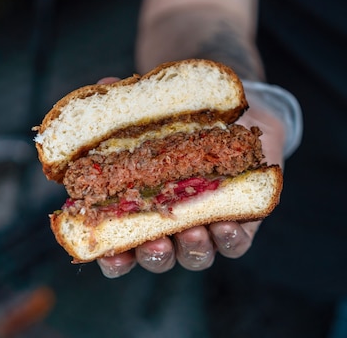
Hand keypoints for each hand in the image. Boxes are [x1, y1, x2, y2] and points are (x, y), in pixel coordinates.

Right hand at [94, 76, 284, 277]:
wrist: (234, 114)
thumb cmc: (184, 118)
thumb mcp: (156, 109)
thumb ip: (129, 104)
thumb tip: (105, 87)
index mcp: (141, 210)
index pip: (119, 249)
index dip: (112, 258)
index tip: (110, 253)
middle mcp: (171, 227)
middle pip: (158, 257)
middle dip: (156, 254)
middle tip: (157, 242)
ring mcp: (206, 227)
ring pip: (196, 255)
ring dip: (193, 249)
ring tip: (194, 231)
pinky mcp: (241, 221)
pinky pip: (236, 243)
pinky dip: (231, 239)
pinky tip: (227, 224)